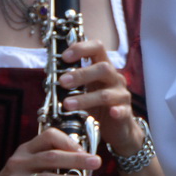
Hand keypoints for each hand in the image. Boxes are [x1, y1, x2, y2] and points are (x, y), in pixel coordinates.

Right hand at [0, 126, 99, 175]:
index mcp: (27, 150)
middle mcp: (20, 162)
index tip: (85, 150)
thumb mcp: (30, 166)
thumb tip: (84, 160)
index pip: (49, 136)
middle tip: (96, 162)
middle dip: (76, 160)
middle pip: (51, 157)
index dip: (69, 141)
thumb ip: (51, 162)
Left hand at [58, 39, 140, 154]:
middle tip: (62, 82)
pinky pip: (121, 110)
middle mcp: (114, 79)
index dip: (82, 48)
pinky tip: (111, 113)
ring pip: (106, 93)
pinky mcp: (125, 112)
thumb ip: (72, 83)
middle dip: (81, 74)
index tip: (64, 57)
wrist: (117, 127)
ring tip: (67, 104)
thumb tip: (49, 77)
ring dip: (85, 98)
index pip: (97, 48)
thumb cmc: (97, 105)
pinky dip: (116, 111)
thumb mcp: (85, 90)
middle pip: (103, 68)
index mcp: (103, 69)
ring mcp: (121, 95)